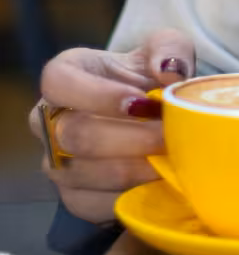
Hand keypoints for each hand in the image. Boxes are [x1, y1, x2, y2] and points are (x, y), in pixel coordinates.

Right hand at [29, 30, 195, 224]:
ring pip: (86, 173)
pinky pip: (95, 205)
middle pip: (75, 135)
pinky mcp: (73, 197)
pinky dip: (132, 197)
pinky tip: (161, 185)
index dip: (98, 95)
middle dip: (130, 139)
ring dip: (135, 170)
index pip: (59, 82)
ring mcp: (56, 163)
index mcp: (63, 75)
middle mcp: (48, 121)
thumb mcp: (167, 50)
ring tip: (173, 161)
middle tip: (170, 139)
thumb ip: (170, 49)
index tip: (142, 104)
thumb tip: (168, 72)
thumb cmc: (151, 78)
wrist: (154, 117)